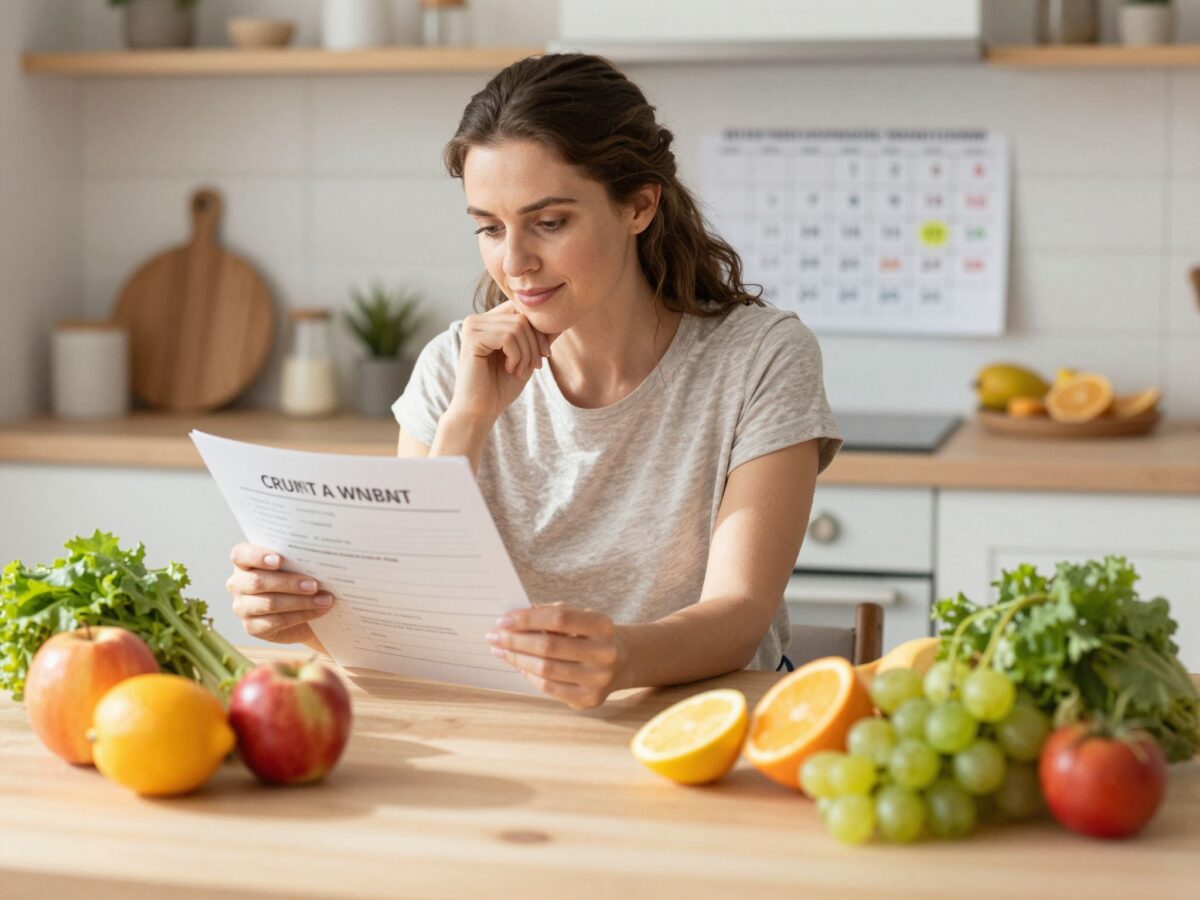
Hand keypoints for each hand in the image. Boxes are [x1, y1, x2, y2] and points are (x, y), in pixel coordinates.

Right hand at [225, 543, 331, 649]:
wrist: (304, 609)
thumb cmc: (299, 578)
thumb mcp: (297, 564)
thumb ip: (298, 558)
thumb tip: (317, 556)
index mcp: (244, 561)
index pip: (241, 554)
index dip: (257, 556)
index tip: (279, 559)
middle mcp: (238, 583)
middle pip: (258, 582)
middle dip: (289, 583)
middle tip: (315, 585)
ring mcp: (242, 607)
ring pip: (268, 604)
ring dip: (300, 602)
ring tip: (324, 600)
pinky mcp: (251, 627)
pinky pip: (274, 622)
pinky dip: (300, 616)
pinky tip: (317, 612)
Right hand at [448, 300, 555, 422]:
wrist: (481, 410)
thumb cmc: (502, 385)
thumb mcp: (528, 356)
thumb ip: (539, 336)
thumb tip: (562, 317)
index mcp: (489, 320)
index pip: (523, 309)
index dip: (540, 330)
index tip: (544, 355)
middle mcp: (477, 319)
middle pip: (522, 317)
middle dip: (535, 344)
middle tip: (532, 367)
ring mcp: (472, 327)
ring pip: (517, 327)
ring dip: (526, 353)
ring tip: (519, 371)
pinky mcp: (471, 338)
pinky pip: (507, 337)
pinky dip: (516, 356)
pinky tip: (510, 369)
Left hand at [486, 603, 624, 709]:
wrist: (622, 662)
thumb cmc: (590, 634)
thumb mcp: (580, 616)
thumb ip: (552, 615)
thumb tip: (513, 621)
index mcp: (603, 625)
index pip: (559, 618)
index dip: (528, 618)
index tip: (503, 619)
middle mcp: (604, 653)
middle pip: (549, 646)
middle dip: (515, 640)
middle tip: (494, 635)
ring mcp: (598, 680)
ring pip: (545, 670)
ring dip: (517, 659)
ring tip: (501, 650)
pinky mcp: (588, 700)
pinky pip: (549, 688)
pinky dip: (529, 675)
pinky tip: (519, 666)